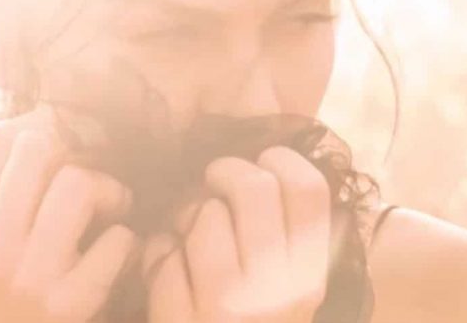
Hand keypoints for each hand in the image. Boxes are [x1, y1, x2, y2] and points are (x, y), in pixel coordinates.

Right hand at [0, 109, 137, 322]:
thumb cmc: (41, 301)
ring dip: (113, 194)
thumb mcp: (15, 250)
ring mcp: (28, 278)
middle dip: (83, 157)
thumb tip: (54, 123)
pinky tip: (125, 261)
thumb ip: (25, 198)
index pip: (2, 141)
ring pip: (78, 183)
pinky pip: (118, 240)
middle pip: (38, 148)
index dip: (50, 126)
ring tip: (117, 218)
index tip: (77, 148)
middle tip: (100, 186)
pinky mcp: (67, 304)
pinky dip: (132, 246)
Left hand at [144, 146, 331, 322]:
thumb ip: (288, 238)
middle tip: (213, 181)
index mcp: (309, 279)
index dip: (280, 160)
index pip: (308, 189)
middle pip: (254, 186)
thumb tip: (268, 165)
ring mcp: (228, 307)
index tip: (261, 164)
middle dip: (224, 172)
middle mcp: (277, 291)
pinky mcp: (182, 320)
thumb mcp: (287, 292)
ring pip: (203, 214)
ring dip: (185, 216)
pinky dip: (157, 254)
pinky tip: (166, 272)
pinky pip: (163, 252)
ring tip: (186, 236)